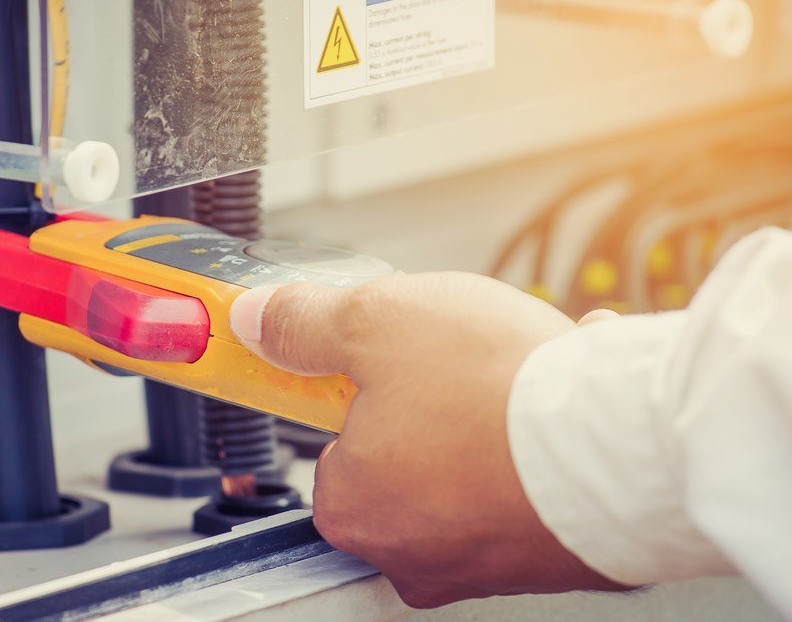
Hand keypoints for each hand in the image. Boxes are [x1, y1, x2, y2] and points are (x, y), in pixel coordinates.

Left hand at [229, 273, 626, 607]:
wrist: (623, 443)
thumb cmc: (495, 392)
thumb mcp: (375, 323)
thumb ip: (304, 324)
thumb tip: (258, 319)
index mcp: (353, 506)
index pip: (334, 449)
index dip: (365, 396)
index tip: (394, 369)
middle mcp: (412, 553)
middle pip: (405, 463)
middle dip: (434, 409)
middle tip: (465, 370)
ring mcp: (484, 563)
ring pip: (473, 473)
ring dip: (495, 422)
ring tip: (527, 380)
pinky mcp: (549, 557)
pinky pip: (529, 487)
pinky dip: (540, 446)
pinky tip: (563, 406)